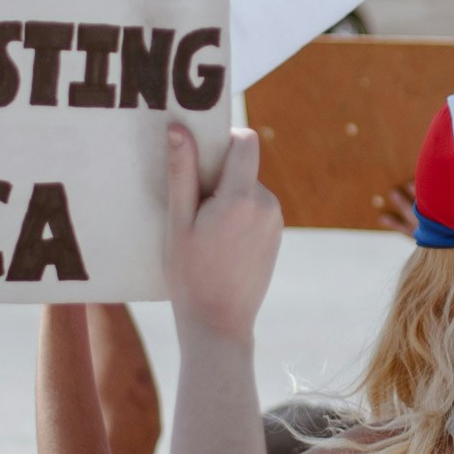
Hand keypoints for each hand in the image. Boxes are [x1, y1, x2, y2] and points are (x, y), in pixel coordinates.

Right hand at [163, 122, 282, 345]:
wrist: (219, 324)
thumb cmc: (190, 275)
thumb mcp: (178, 223)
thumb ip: (182, 173)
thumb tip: (178, 128)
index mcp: (241, 198)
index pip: (245, 141)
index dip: (223, 138)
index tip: (199, 154)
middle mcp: (267, 204)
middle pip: (243, 166)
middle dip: (218, 175)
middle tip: (191, 206)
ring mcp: (275, 221)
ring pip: (248, 189)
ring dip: (226, 197)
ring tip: (203, 232)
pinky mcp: (276, 236)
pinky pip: (255, 209)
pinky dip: (237, 215)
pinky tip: (218, 244)